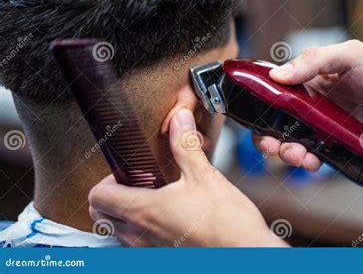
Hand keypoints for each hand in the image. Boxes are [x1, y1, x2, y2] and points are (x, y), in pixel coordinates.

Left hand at [89, 109, 286, 246]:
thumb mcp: (205, 176)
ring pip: (118, 231)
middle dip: (112, 196)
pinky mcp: (162, 259)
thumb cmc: (228, 223)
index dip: (107, 179)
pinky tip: (169, 218)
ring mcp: (149, 252)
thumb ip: (186, 145)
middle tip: (137, 183)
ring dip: (126, 213)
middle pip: (101, 215)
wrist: (248, 257)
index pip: (98, 197)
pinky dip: (142, 229)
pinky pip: (137, 244)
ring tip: (155, 199)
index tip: (128, 171)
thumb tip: (179, 120)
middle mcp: (140, 236)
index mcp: (145, 211)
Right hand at [254, 40, 362, 169]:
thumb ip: (315, 60)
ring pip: (287, 141)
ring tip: (294, 155)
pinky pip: (308, 156)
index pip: (274, 87)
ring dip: (283, 151)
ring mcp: (318, 126)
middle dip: (265, 135)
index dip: (259, 100)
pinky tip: (311, 161)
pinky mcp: (329, 146)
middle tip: (270, 144)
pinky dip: (304, 161)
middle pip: (273, 120)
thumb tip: (277, 75)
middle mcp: (309, 103)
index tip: (252, 111)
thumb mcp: (352, 56)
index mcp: (309, 78)